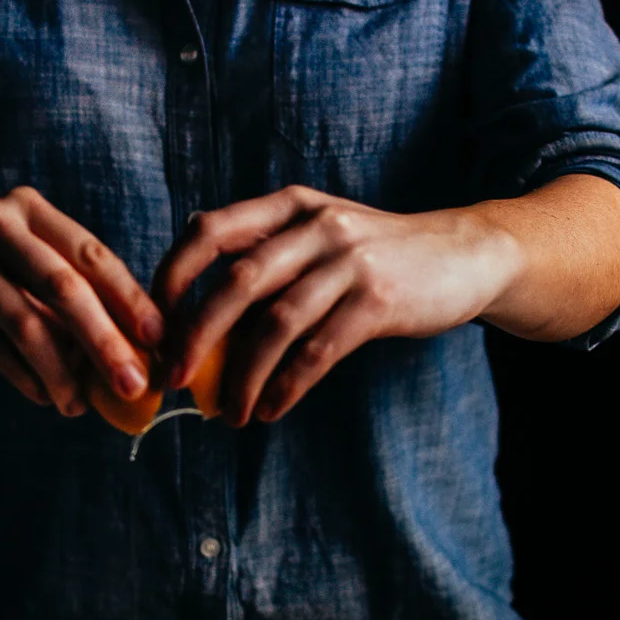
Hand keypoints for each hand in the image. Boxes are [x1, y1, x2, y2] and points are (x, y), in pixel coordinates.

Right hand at [0, 187, 163, 413]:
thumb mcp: (17, 264)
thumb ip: (65, 294)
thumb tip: (130, 351)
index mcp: (31, 210)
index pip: (93, 255)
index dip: (130, 298)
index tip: (159, 340)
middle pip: (66, 288)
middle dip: (105, 342)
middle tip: (133, 385)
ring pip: (26, 322)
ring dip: (60, 372)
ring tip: (78, 406)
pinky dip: (21, 375)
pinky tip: (43, 395)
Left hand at [155, 185, 522, 425]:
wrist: (466, 255)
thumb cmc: (376, 256)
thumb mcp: (319, 235)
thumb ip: (266, 258)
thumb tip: (194, 318)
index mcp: (288, 206)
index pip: (209, 230)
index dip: (173, 276)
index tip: (153, 324)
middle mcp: (314, 226)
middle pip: (236, 282)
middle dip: (195, 336)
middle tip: (173, 379)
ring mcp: (349, 261)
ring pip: (276, 324)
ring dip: (244, 375)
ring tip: (229, 413)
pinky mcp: (378, 301)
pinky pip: (318, 350)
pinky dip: (288, 385)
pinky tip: (271, 410)